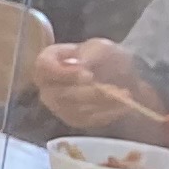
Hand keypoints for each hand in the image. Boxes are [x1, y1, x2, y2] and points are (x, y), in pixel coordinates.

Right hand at [35, 40, 168, 141]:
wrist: (121, 78)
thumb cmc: (106, 58)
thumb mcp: (101, 48)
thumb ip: (89, 54)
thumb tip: (78, 65)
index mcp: (47, 61)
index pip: (43, 68)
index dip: (64, 73)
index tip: (89, 74)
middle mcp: (46, 85)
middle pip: (59, 93)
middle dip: (90, 92)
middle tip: (113, 88)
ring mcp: (57, 105)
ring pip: (75, 108)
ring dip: (103, 102)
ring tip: (125, 95)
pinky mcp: (72, 119)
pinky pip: (87, 120)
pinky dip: (107, 113)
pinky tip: (123, 105)